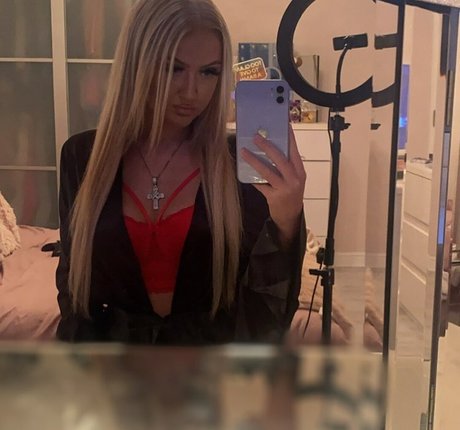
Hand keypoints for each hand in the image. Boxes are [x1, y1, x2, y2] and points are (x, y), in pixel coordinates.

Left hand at [241, 125, 305, 248]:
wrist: (291, 217)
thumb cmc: (291, 194)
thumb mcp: (294, 179)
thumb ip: (286, 166)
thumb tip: (271, 148)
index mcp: (300, 171)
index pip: (294, 151)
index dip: (289, 137)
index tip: (283, 125)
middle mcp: (294, 178)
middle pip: (280, 159)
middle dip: (267, 146)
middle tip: (256, 136)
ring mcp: (285, 188)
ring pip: (268, 171)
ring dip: (255, 160)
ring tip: (244, 151)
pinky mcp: (274, 197)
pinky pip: (261, 185)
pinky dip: (253, 178)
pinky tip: (245, 172)